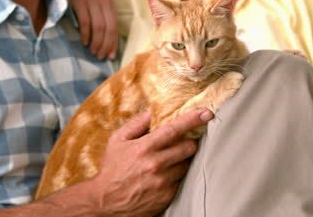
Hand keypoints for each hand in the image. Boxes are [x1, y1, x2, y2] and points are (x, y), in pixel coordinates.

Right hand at [56, 0, 117, 59]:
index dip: (113, 43)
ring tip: (93, 52)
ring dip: (96, 43)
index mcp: (110, 2)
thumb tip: (102, 34)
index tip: (111, 56)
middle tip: (100, 57)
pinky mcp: (80, 1)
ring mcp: (92, 1)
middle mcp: (104, 2)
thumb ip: (101, 11)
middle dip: (106, 46)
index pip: (115, 27)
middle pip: (109, 29)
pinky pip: (85, 22)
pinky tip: (84, 42)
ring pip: (99, 28)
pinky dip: (86, 34)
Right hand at [90, 109, 213, 216]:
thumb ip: (136, 124)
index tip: (206, 113)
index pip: (175, 129)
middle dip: (188, 142)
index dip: (193, 119)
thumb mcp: (117, 141)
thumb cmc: (111, 169)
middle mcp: (156, 164)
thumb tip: (151, 111)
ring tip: (167, 161)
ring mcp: (163, 181)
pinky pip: (181, 180)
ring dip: (181, 160)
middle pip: (189, 147)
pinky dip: (176, 176)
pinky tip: (163, 176)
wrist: (106, 202)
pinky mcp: (167, 196)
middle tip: (181, 143)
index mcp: (145, 147)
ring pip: (187, 164)